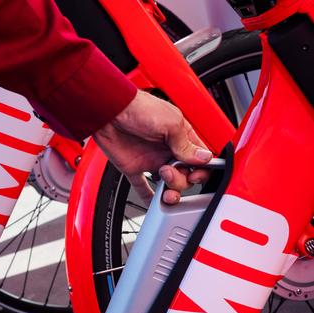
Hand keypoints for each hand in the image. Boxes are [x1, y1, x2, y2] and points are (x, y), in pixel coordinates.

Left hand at [93, 90, 212, 204]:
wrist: (110, 112)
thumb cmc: (140, 109)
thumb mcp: (171, 123)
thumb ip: (186, 144)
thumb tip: (204, 158)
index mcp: (181, 137)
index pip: (199, 159)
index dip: (201, 170)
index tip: (196, 174)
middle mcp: (168, 150)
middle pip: (185, 176)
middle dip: (181, 179)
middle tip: (169, 171)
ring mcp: (151, 160)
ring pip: (168, 185)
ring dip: (169, 189)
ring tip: (163, 179)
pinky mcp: (134, 168)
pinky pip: (143, 186)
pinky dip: (149, 196)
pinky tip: (154, 202)